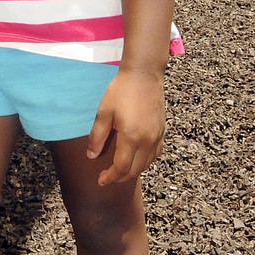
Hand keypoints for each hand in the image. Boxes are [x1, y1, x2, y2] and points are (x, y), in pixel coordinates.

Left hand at [87, 67, 165, 186]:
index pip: (122, 168)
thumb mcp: (104, 112)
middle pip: (135, 170)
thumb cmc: (121, 90)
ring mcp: (157, 136)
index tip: (101, 180)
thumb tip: (92, 155)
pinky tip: (137, 158)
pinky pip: (155, 154)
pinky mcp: (162, 130)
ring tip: (120, 170)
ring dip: (133, 171)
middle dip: (121, 178)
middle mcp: (147, 141)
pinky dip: (145, 161)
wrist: (144, 74)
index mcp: (132, 137)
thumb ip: (97, 136)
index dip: (111, 177)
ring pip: (147, 164)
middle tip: (108, 177)